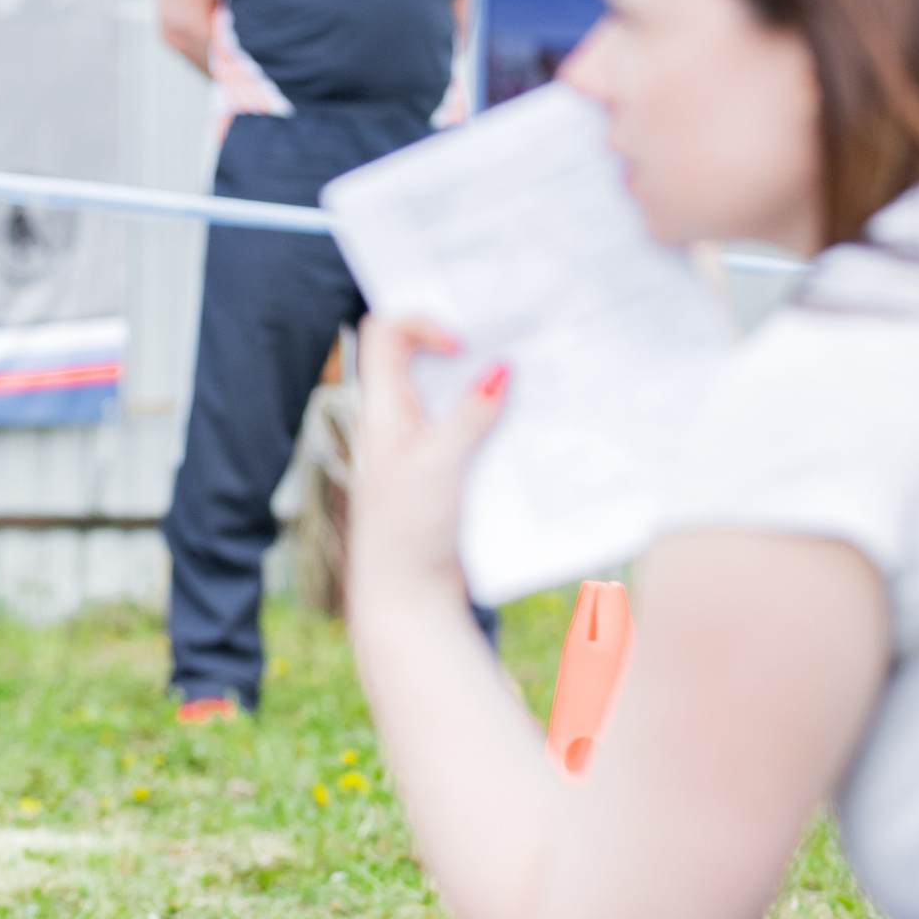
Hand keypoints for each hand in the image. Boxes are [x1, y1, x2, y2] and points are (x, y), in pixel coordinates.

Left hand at [351, 316, 509, 592]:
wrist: (409, 595)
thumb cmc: (408, 529)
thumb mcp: (439, 463)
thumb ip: (469, 415)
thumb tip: (501, 371)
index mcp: (383, 409)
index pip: (387, 335)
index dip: (422, 323)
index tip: (463, 344)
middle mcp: (400, 420)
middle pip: (427, 360)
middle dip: (470, 346)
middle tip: (513, 342)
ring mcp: (425, 445)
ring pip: (457, 396)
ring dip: (491, 386)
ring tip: (535, 379)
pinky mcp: (450, 471)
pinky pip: (475, 431)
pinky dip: (500, 420)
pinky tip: (535, 422)